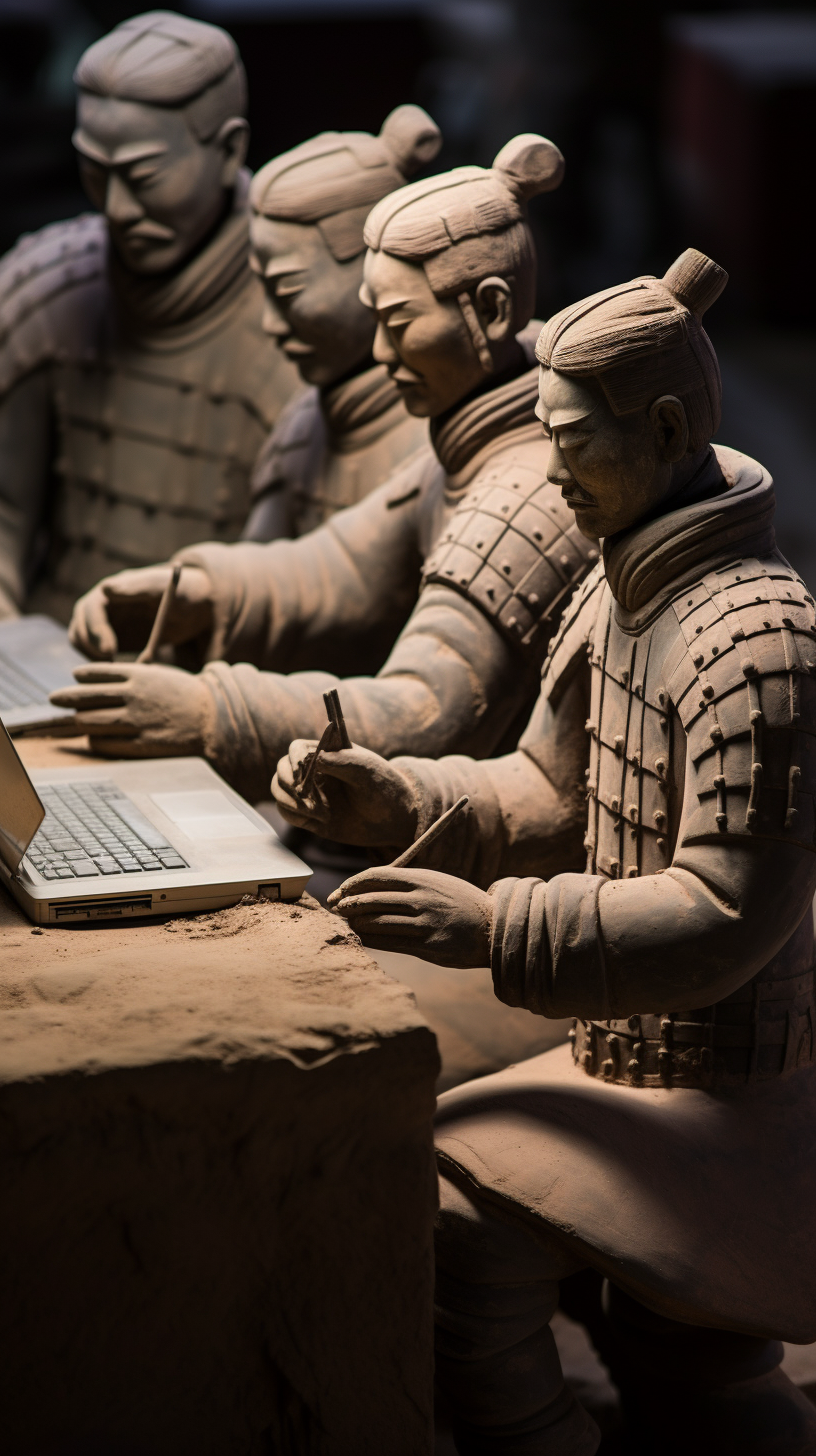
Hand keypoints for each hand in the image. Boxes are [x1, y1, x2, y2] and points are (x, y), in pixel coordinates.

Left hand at [49, 662, 212, 756]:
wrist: (216, 720)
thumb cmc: (187, 696)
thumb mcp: (160, 676)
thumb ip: (133, 678)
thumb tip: (102, 684)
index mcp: (139, 675)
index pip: (98, 672)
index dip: (81, 676)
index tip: (73, 677)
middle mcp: (133, 696)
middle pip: (86, 698)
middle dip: (65, 698)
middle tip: (53, 698)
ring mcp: (136, 721)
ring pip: (91, 721)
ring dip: (78, 720)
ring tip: (72, 720)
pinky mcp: (140, 744)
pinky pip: (105, 743)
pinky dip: (95, 740)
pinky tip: (93, 739)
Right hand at [68, 564, 213, 659]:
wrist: (195, 607)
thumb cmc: (182, 593)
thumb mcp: (166, 588)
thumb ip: (139, 586)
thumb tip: (107, 588)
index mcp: (114, 589)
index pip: (90, 608)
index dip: (96, 630)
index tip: (111, 650)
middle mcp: (103, 605)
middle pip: (80, 626)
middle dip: (92, 648)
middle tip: (113, 665)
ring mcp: (105, 623)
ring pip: (82, 641)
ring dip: (92, 657)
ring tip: (117, 669)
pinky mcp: (110, 639)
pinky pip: (94, 653)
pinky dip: (100, 664)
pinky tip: (121, 671)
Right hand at [272, 741, 417, 845]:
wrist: (392, 821)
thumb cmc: (382, 787)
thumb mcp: (366, 770)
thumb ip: (341, 761)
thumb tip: (315, 758)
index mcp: (326, 753)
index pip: (297, 748)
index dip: (294, 758)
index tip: (300, 771)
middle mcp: (313, 771)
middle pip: (282, 769)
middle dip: (289, 783)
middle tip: (305, 795)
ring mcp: (309, 793)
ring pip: (279, 790)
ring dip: (292, 801)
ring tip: (319, 812)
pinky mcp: (308, 815)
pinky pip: (286, 811)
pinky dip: (295, 815)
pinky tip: (320, 819)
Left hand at [328, 866, 492, 966]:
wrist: (493, 927)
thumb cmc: (461, 904)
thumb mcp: (438, 883)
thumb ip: (409, 883)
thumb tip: (368, 888)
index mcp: (423, 878)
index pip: (377, 876)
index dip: (353, 883)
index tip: (341, 890)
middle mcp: (422, 898)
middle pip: (372, 899)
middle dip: (348, 904)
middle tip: (338, 909)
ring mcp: (425, 922)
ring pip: (377, 921)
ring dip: (357, 923)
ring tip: (348, 923)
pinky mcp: (429, 945)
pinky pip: (390, 942)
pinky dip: (371, 939)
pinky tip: (362, 937)